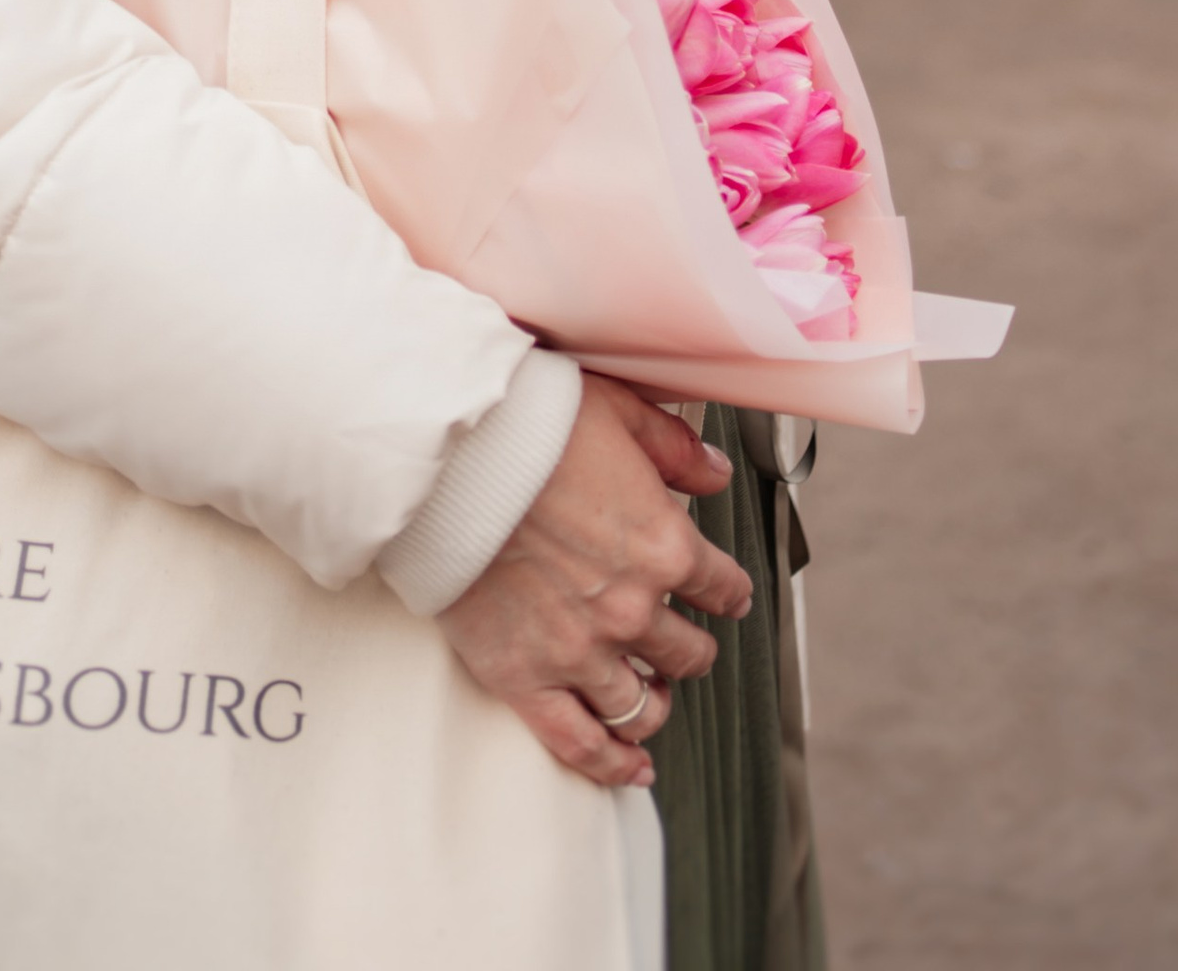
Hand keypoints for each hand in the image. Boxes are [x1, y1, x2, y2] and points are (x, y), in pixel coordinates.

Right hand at [435, 375, 752, 789]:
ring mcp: (580, 652)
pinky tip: (631, 768)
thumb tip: (716, 473)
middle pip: (687, 654)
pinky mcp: (526, 678)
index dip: (727, 592)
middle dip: (690, 649)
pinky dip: (612, 765)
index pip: (720, 587)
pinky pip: (581, 744)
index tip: (724, 596)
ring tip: (653, 698)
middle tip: (680, 645)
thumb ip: (676, 448)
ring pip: (642, 707)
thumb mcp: (620, 410)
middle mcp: (632, 610)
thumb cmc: (528, 425)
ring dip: (656, 705)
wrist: (450, 456)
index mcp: (664, 546)